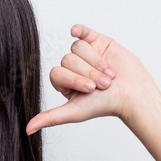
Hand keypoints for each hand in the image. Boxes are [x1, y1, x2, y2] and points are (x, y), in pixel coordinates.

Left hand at [26, 24, 160, 134]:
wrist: (133, 94)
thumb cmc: (105, 105)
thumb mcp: (74, 112)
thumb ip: (51, 117)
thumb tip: (27, 130)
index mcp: (64, 82)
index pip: (57, 72)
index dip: (74, 78)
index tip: (90, 89)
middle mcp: (73, 67)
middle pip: (68, 59)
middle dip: (88, 72)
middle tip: (103, 84)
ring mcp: (85, 53)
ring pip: (78, 47)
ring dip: (96, 62)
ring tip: (109, 74)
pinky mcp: (98, 41)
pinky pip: (82, 31)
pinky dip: (79, 30)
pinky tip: (76, 31)